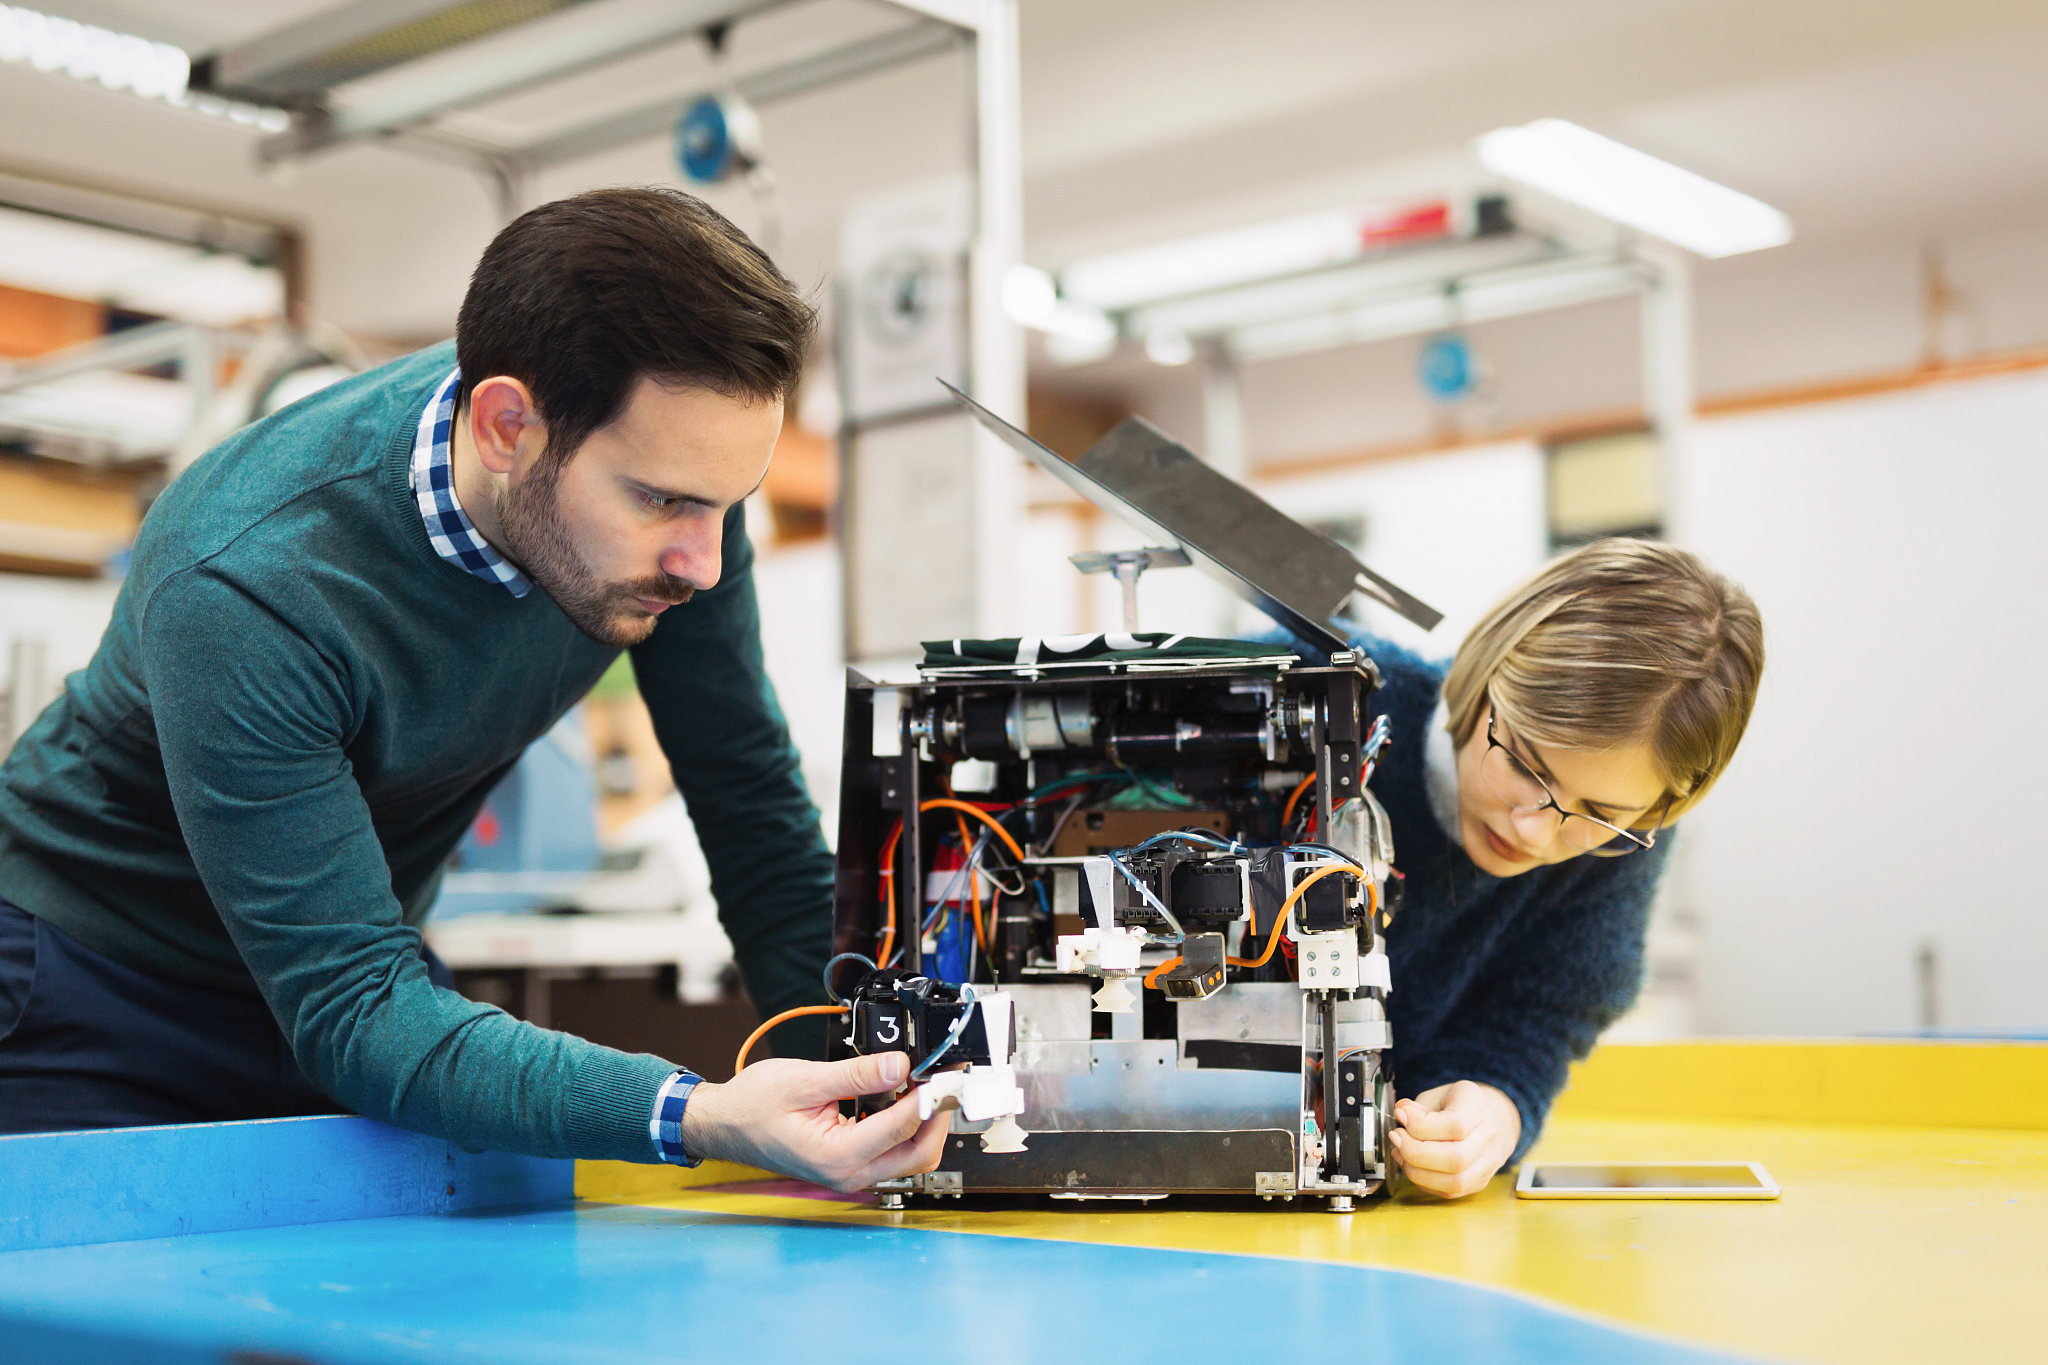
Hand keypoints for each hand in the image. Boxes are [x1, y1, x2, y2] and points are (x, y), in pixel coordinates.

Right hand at [679, 1052, 949, 1192]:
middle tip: (944, 1077)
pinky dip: (906, 1126)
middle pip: (920, 1153)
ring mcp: (850, 1175)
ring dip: (925, 1121)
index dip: (930, 1094)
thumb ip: (857, 1075)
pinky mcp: (850, 1166)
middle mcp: (848, 1175)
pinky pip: (892, 1152)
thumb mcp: (806, 1080)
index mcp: (837, 1157)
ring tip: (924, 1081)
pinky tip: (902, 1096)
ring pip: (910, 1157)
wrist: (723, 1124)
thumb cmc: (752, 1106)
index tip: (944, 1068)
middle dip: (939, 1115)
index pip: (904, 1126)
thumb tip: (900, 1066)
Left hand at [1388, 1080, 1520, 1198]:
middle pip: (1456, 1159)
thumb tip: (1401, 1113)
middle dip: (1416, 1153)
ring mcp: (1488, 1162)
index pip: (1455, 1125)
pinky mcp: (1480, 1181)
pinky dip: (1424, 1182)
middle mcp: (1489, 1136)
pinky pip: (1450, 1192)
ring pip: (1454, 1182)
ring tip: (1400, 1153)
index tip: (1401, 1116)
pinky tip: (1411, 1166)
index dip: (1421, 1125)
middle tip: (1397, 1138)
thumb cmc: (1457, 1104)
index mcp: (1477, 1106)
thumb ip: (1419, 1106)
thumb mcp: (1437, 1094)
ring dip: (1418, 1172)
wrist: (1490, 1119)